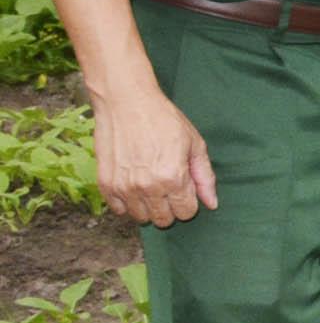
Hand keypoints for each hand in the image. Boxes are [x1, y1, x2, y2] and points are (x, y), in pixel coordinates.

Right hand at [93, 87, 216, 227]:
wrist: (126, 103)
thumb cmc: (164, 120)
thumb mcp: (195, 144)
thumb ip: (204, 177)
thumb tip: (211, 204)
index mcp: (173, 178)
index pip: (186, 212)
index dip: (189, 201)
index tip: (185, 187)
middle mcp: (147, 187)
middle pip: (163, 220)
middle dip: (170, 207)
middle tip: (168, 187)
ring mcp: (124, 187)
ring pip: (141, 217)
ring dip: (149, 207)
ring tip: (151, 185)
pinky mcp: (105, 184)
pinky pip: (119, 210)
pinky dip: (127, 204)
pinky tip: (134, 186)